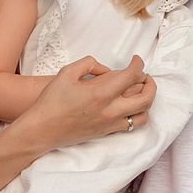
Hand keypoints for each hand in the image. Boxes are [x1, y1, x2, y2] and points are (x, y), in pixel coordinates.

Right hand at [15, 54, 154, 151]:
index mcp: (101, 93)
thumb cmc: (52, 101)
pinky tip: (130, 106)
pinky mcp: (107, 132)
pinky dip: (137, 114)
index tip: (136, 59)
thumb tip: (106, 70)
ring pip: (143, 114)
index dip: (138, 64)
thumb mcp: (67, 72)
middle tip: (144, 75)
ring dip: (146, 100)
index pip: (132, 76)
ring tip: (141, 91)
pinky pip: (131, 125)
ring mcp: (110, 123)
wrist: (42, 130)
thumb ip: (90, 64)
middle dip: (150, 83)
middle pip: (145, 97)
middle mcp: (110, 110)